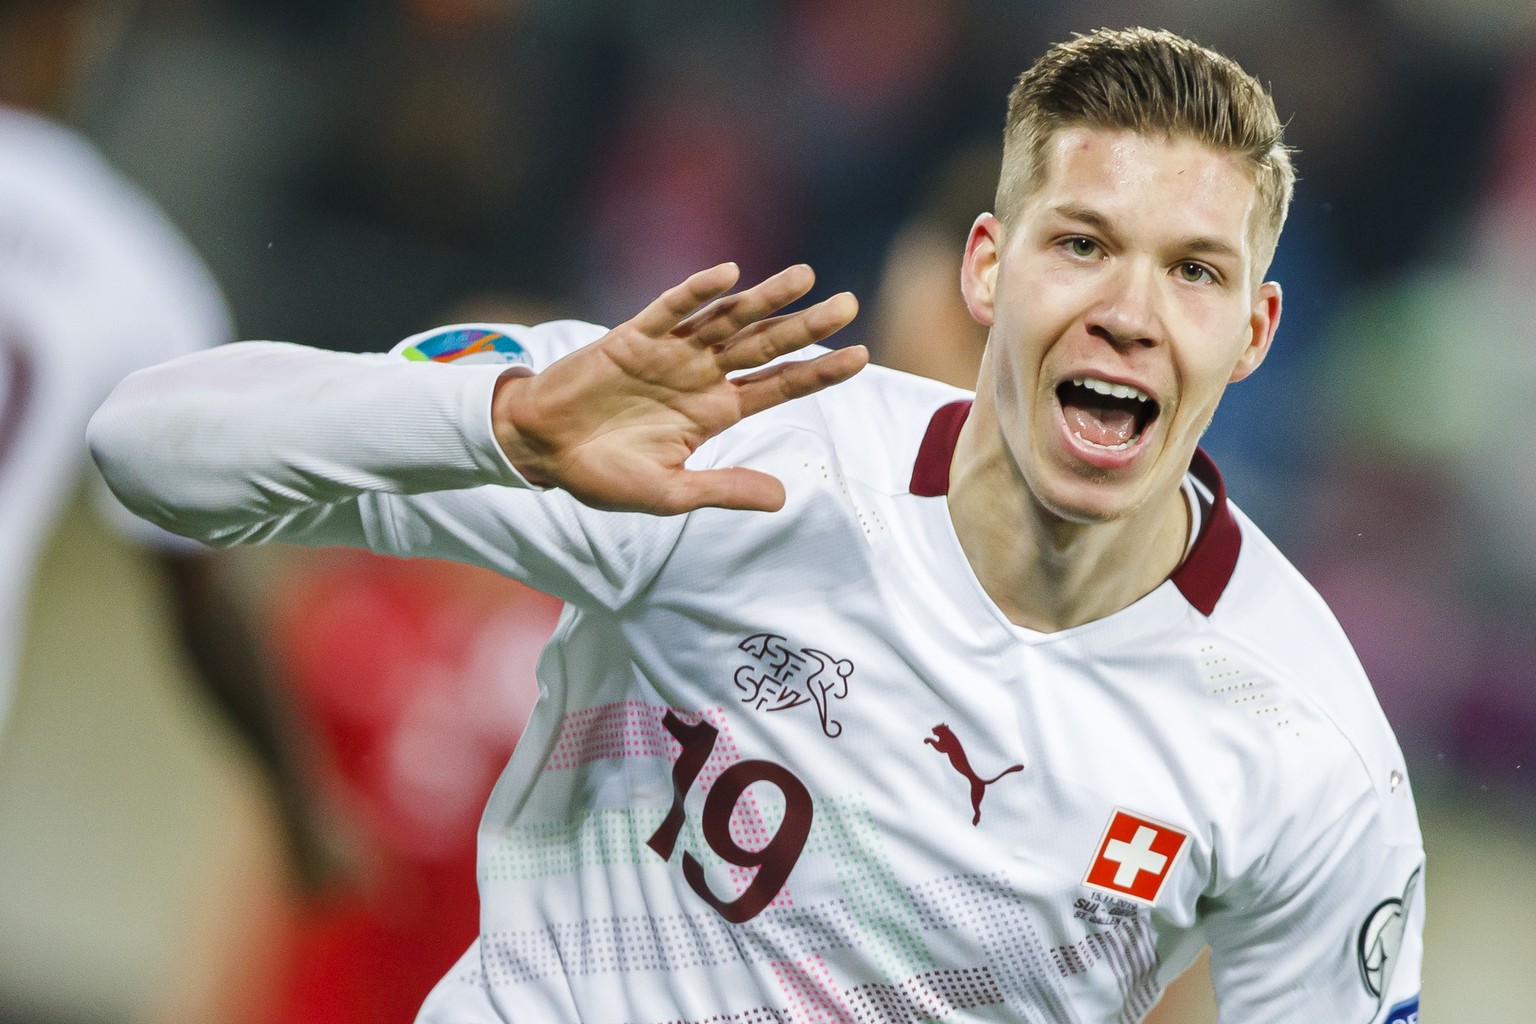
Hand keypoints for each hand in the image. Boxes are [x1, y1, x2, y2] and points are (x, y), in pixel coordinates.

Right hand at [492, 262, 863, 513]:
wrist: (541, 450)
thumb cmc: (604, 474)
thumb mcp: (670, 492)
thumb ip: (724, 488)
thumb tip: (783, 500)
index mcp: (714, 412)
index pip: (778, 387)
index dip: (818, 372)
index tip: (861, 356)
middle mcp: (700, 376)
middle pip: (764, 346)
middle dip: (805, 326)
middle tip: (848, 304)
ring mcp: (669, 353)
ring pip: (725, 319)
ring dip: (762, 298)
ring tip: (804, 277)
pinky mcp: (632, 338)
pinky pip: (669, 309)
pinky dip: (696, 291)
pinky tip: (727, 275)